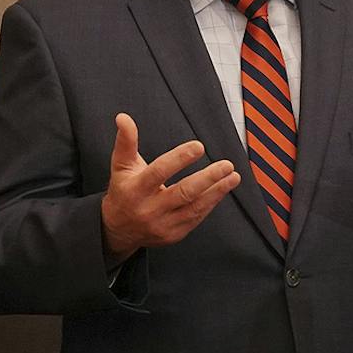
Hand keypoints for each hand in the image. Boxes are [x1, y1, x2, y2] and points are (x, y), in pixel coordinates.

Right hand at [99, 113, 239, 259]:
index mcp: (135, 189)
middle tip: (226, 165)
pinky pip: (196, 217)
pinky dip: (211, 203)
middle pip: (183, 192)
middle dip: (208, 178)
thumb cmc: (123, 191)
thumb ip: (126, 142)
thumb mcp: (120, 166)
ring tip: (232, 176)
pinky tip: (221, 190)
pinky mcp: (174, 234)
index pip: (159, 172)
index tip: (198, 146)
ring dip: (217, 191)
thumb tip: (123, 118)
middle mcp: (149, 209)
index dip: (180, 158)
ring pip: (194, 207)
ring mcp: (163, 224)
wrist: (119, 229)